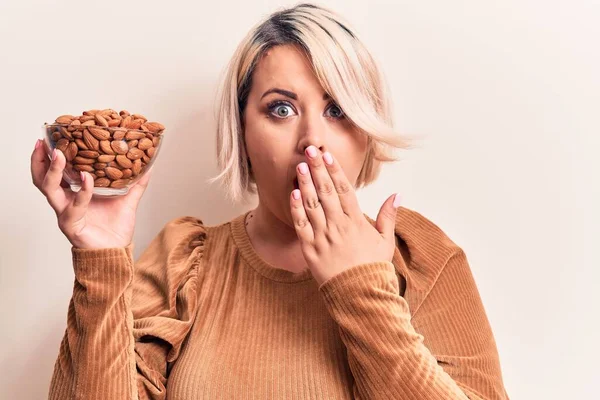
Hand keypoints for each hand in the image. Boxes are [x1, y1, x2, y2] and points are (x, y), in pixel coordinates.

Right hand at [31, 139, 153, 248]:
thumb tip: (149, 165)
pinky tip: (88, 178)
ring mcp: (65, 213)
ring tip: (59, 154)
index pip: (56, 172)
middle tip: (44, 142)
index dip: (50, 156)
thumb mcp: (127, 200)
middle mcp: (65, 202)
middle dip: (41, 159)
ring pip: (49, 189)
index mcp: (74, 194)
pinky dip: (82, 191)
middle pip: (41, 178)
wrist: (116, 252)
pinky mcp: (72, 225)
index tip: (52, 137)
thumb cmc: (115, 229)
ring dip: (53, 170)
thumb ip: (136, 183)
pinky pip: (74, 206)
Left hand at [290, 145, 400, 285]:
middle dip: (317, 169)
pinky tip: (293, 194)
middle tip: (309, 150)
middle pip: (326, 191)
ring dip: (305, 184)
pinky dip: (296, 209)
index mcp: (356, 222)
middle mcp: (338, 226)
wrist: (360, 296)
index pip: (344, 190)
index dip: (335, 170)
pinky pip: (301, 225)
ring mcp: (323, 237)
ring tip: (299, 166)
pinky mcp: (310, 250)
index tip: (327, 155)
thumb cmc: (374, 269)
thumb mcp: (386, 242)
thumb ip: (388, 216)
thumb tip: (397, 194)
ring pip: (312, 205)